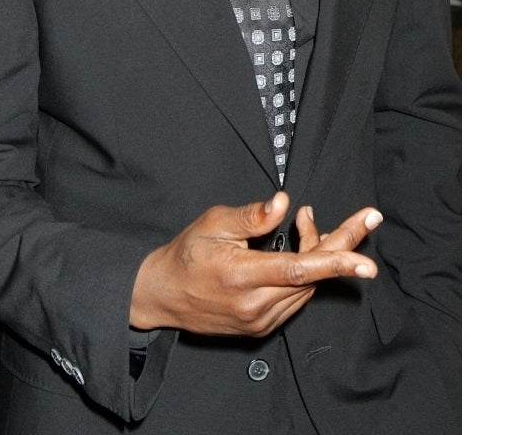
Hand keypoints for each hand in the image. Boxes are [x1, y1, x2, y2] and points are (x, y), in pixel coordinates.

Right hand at [130, 192, 381, 336]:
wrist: (162, 295)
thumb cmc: (186, 254)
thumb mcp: (212, 223)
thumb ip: (251, 216)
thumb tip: (283, 203)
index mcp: (242, 276)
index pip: (298, 270)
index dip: (335, 263)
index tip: (366, 262)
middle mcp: (255, 304)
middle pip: (312, 276)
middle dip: (342, 246)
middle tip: (368, 219)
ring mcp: (259, 320)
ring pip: (306, 287)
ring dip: (318, 255)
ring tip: (308, 222)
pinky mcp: (261, 327)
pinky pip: (295, 298)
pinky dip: (304, 274)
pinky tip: (299, 250)